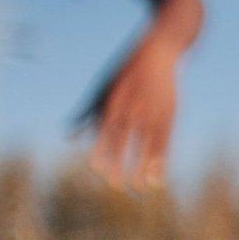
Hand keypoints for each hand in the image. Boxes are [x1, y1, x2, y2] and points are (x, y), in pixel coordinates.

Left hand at [87, 33, 181, 187]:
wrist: (160, 51)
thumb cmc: (125, 72)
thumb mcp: (103, 88)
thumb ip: (87, 114)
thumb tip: (69, 138)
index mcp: (115, 100)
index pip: (106, 129)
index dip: (101, 149)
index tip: (95, 169)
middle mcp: (134, 106)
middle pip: (125, 139)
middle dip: (120, 163)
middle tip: (114, 186)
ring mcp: (154, 111)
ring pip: (147, 144)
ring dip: (142, 168)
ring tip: (138, 189)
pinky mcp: (170, 115)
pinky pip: (165, 142)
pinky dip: (161, 161)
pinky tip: (157, 179)